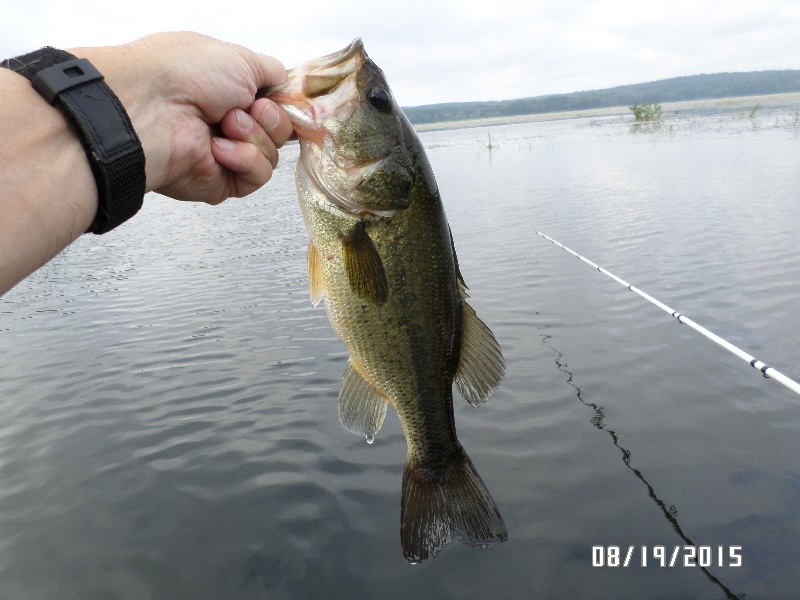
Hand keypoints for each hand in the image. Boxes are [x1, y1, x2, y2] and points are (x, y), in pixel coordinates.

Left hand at [72, 32, 294, 203]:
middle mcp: (227, 123)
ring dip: (254, 136)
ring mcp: (225, 154)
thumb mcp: (240, 58)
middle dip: (270, 118)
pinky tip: (219, 148)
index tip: (285, 99)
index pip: (275, 106)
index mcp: (230, 92)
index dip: (285, 105)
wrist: (152, 107)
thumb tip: (286, 83)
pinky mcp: (222, 182)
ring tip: (225, 124)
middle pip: (280, 132)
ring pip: (272, 154)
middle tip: (246, 108)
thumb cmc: (185, 73)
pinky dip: (245, 160)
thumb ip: (271, 71)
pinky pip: (257, 176)